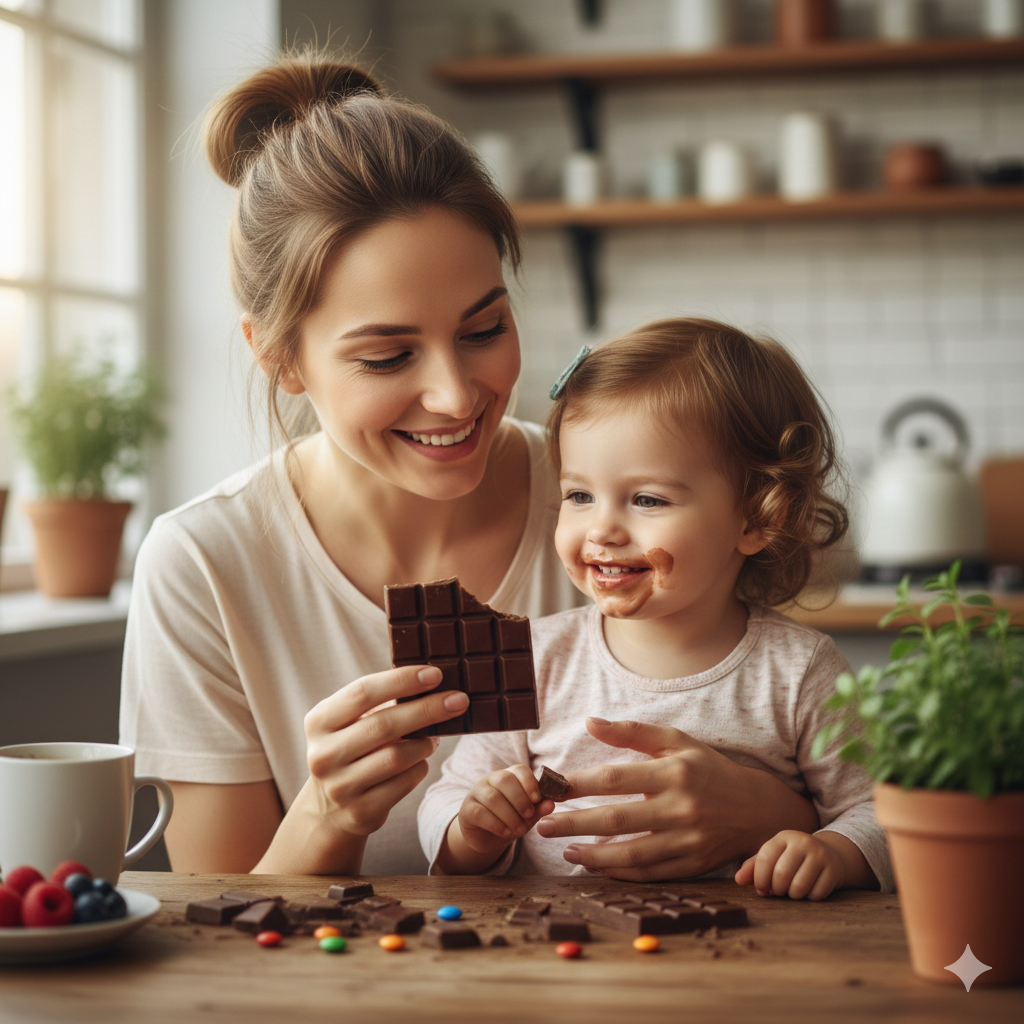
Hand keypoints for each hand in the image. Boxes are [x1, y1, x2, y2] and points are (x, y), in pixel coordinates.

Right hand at [301, 664, 468, 836]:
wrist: (328, 810)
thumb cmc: (350, 750)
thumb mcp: (349, 723)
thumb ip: (378, 703)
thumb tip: (431, 682)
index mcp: (319, 721)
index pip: (363, 692)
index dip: (402, 681)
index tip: (435, 673)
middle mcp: (323, 754)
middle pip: (384, 725)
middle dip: (427, 709)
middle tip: (458, 700)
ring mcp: (340, 787)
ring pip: (397, 757)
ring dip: (424, 743)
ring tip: (434, 736)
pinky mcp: (360, 812)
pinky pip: (404, 783)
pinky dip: (420, 767)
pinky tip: (421, 760)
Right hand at [456, 765, 555, 856]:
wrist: (487, 838)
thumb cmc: (510, 821)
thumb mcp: (526, 816)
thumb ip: (538, 809)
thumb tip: (551, 804)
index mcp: (509, 776)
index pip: (519, 770)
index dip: (529, 783)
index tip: (538, 800)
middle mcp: (491, 780)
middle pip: (504, 780)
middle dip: (520, 799)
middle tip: (528, 816)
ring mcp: (477, 793)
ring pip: (493, 798)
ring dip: (510, 816)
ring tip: (519, 829)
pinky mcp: (467, 810)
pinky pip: (480, 813)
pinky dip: (496, 824)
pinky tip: (506, 832)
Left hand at [534, 718, 818, 881]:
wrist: (756, 808)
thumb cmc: (708, 769)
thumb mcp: (675, 742)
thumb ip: (631, 733)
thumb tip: (589, 721)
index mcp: (674, 772)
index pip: (616, 778)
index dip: (580, 783)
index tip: (551, 786)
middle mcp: (681, 807)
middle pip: (618, 819)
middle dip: (575, 823)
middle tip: (543, 824)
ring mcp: (687, 840)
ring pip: (631, 853)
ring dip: (593, 855)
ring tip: (565, 850)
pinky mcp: (692, 865)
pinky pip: (649, 873)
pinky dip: (620, 873)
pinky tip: (595, 866)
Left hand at [734, 830, 843, 900]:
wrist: (828, 855)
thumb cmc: (792, 859)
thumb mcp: (773, 858)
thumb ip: (753, 867)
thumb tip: (738, 879)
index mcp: (783, 837)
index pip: (765, 859)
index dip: (760, 879)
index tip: (762, 890)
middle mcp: (803, 842)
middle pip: (781, 875)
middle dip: (777, 890)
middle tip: (780, 891)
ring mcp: (820, 854)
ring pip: (799, 887)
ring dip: (793, 896)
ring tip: (793, 890)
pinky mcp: (834, 869)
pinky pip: (816, 894)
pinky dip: (810, 898)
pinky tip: (810, 889)